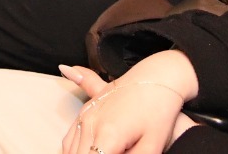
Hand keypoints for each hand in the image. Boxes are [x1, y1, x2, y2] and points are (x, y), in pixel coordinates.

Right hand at [58, 59, 192, 153]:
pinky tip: (81, 153)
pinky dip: (71, 150)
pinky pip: (69, 138)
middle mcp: (91, 124)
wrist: (158, 79)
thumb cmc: (158, 114)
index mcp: (108, 135)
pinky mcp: (85, 110)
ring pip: (69, 149)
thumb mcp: (152, 147)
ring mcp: (85, 115)